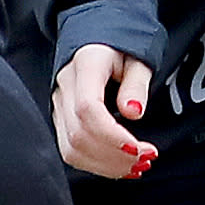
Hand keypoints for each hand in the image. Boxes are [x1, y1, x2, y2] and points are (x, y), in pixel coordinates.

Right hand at [53, 46, 157, 181]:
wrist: (98, 38)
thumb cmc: (122, 48)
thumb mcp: (139, 58)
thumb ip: (136, 84)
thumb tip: (133, 112)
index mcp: (85, 65)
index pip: (87, 108)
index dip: (111, 135)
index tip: (138, 148)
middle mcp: (65, 86)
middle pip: (78, 134)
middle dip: (114, 156)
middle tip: (146, 159)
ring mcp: (58, 104)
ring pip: (70, 148)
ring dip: (105, 165)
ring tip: (136, 166)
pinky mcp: (60, 118)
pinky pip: (71, 149)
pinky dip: (95, 164)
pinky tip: (119, 166)